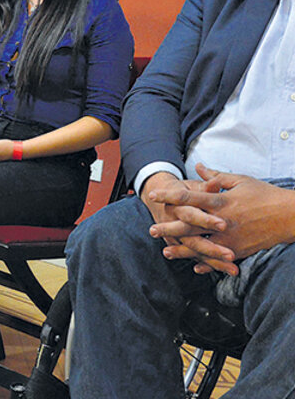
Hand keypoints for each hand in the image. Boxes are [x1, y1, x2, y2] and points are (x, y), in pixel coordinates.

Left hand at [150, 164, 294, 270]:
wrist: (291, 216)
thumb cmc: (265, 194)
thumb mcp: (240, 180)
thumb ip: (216, 177)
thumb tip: (198, 167)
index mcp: (221, 201)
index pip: (189, 197)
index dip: (169, 195)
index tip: (153, 195)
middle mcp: (223, 220)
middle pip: (190, 224)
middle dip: (169, 227)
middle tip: (152, 230)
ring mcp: (231, 237)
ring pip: (201, 245)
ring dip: (183, 250)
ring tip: (166, 252)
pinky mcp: (240, 249)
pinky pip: (219, 258)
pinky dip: (207, 263)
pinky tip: (194, 266)